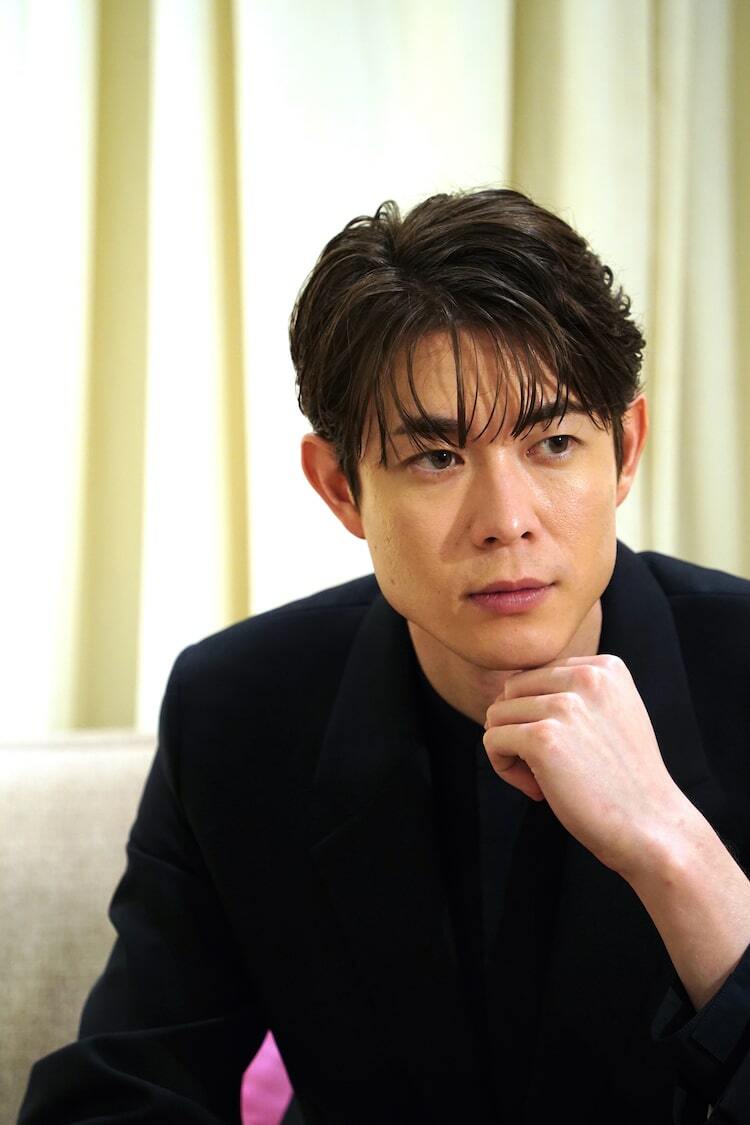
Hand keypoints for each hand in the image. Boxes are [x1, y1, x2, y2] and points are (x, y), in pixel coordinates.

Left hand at [482, 655, 690, 879]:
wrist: (651, 826)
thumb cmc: (624, 779)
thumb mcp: (611, 714)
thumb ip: (572, 692)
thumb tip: (505, 691)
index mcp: (605, 667)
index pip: (535, 676)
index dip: (538, 715)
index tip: (565, 748)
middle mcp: (586, 676)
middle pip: (512, 691)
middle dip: (519, 729)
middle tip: (548, 767)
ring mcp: (564, 706)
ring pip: (497, 715)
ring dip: (511, 751)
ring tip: (545, 780)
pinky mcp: (543, 737)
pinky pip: (492, 740)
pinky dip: (504, 768)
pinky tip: (538, 790)